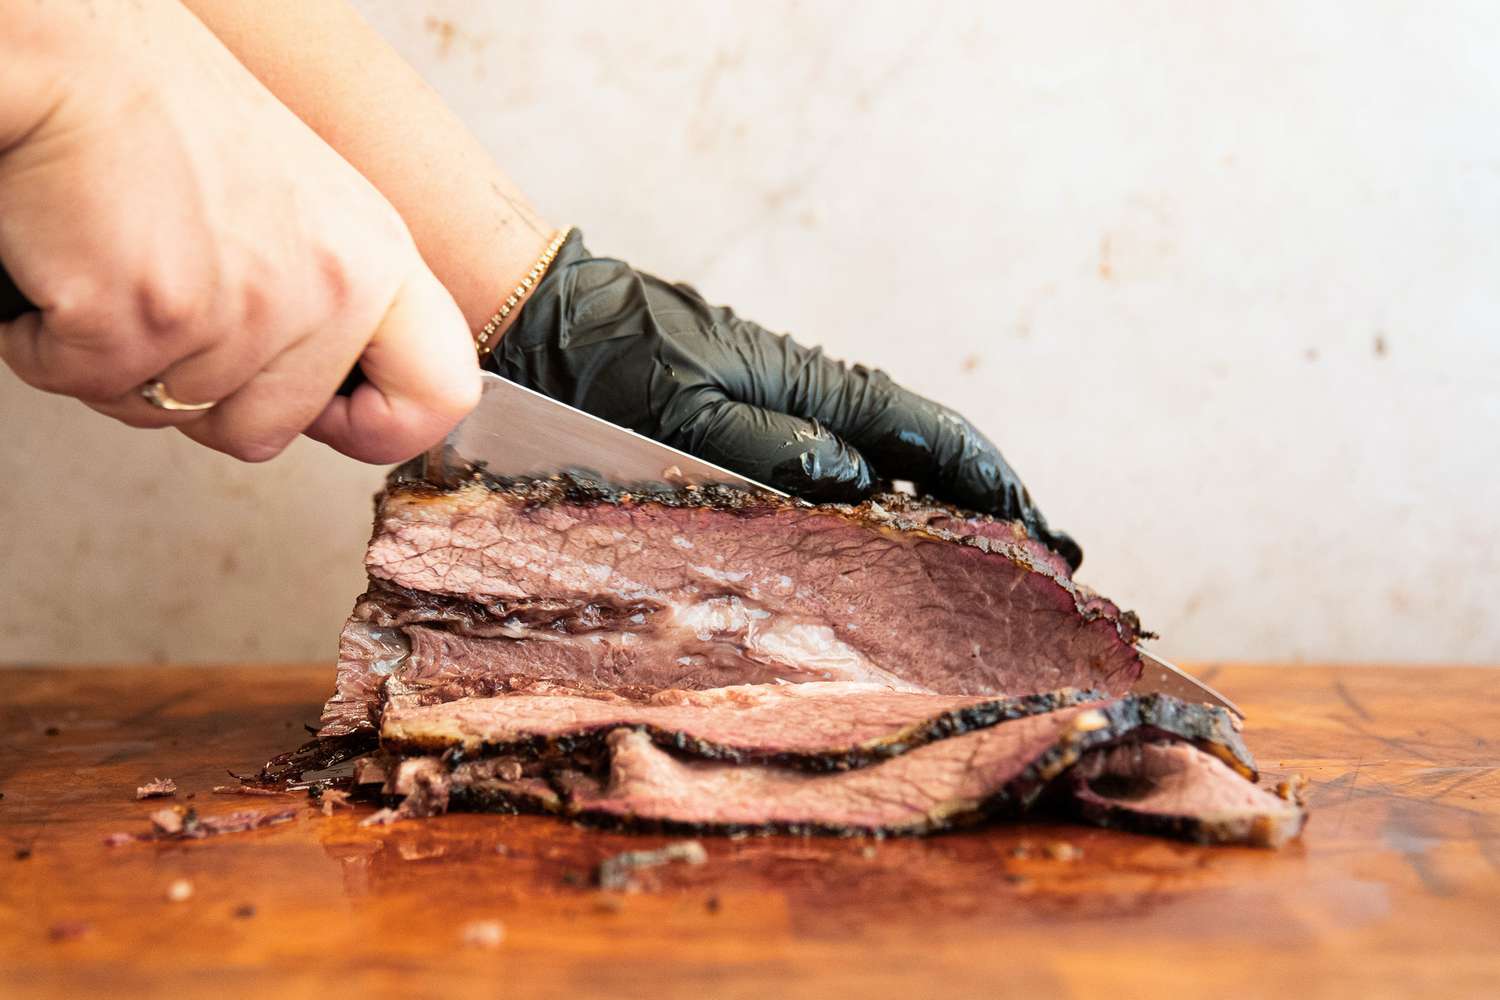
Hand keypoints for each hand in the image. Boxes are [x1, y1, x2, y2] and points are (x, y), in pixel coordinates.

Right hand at [0, 0, 477, 463]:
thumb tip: (342, 404)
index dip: (379, 426)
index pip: (440, 395)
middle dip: (199, 395)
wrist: (72, 53)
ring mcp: (242, 307)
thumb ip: (336, 303)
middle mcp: (330, 286)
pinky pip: (86, 386)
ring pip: (170, 416)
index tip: (331, 408)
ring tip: (122, 266)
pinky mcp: (149, 314)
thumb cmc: (171, 122)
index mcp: (378, 261)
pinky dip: (50, 345)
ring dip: (121, 363)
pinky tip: (68, 269)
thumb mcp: (308, 210)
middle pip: (266, 434)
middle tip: (172, 304)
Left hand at [492, 233, 1083, 569]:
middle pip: (921, 459)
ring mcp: (782, 417)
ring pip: (880, 475)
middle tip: (1033, 568)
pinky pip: (830, 483)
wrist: (543, 319)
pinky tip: (878, 553)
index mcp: (815, 387)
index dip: (995, 487)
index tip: (1042, 536)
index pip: (933, 439)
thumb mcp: (689, 413)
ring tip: (977, 575)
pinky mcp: (747, 435)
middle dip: (981, 512)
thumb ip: (776, 451)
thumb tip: (863, 488)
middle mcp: (811, 401)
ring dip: (932, 522)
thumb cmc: (607, 360)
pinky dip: (869, 518)